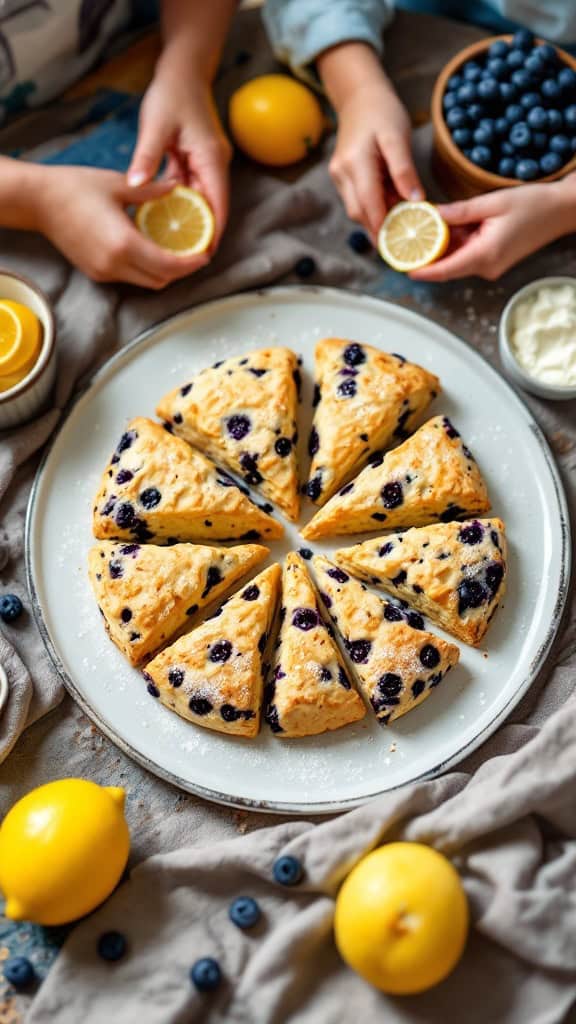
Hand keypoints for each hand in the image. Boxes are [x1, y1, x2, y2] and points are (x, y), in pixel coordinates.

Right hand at [35, 166, 210, 287]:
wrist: (38, 201)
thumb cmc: (76, 187)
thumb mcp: (119, 184)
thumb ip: (153, 191)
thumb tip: (178, 188)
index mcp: (124, 243)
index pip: (168, 266)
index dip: (190, 264)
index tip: (204, 254)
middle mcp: (114, 265)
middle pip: (160, 280)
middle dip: (180, 270)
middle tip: (194, 253)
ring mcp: (103, 272)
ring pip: (145, 282)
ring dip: (162, 271)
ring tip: (175, 251)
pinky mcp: (95, 273)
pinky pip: (129, 277)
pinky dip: (144, 268)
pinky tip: (150, 249)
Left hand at [128, 72, 231, 246]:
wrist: (183, 70)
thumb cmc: (171, 94)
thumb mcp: (154, 125)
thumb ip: (146, 158)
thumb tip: (135, 186)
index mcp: (210, 158)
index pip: (217, 203)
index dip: (213, 232)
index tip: (203, 256)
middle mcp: (215, 163)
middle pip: (213, 207)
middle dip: (200, 233)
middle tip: (183, 259)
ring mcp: (209, 163)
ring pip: (202, 200)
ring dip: (190, 221)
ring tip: (174, 247)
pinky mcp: (199, 161)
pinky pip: (192, 189)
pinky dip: (182, 204)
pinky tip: (165, 219)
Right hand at [329, 78, 423, 236]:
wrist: (360, 98)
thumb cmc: (382, 113)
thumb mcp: (398, 137)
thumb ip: (405, 170)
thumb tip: (416, 202)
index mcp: (355, 163)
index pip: (367, 204)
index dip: (381, 228)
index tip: (397, 248)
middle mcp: (341, 173)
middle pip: (359, 213)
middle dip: (379, 229)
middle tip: (403, 242)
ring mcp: (338, 177)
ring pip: (357, 209)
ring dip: (377, 218)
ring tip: (401, 223)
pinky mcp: (341, 178)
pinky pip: (357, 200)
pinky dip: (374, 207)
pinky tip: (391, 207)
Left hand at [410, 182, 572, 282]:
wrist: (561, 212)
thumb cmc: (533, 205)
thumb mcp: (492, 203)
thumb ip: (460, 212)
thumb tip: (433, 214)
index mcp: (485, 255)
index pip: (445, 270)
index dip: (422, 271)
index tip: (402, 268)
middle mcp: (487, 267)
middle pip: (447, 268)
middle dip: (425, 258)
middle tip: (402, 245)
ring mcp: (491, 266)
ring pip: (456, 261)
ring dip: (440, 249)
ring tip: (417, 232)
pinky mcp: (494, 260)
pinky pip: (467, 256)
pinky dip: (454, 245)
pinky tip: (442, 230)